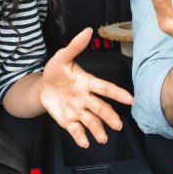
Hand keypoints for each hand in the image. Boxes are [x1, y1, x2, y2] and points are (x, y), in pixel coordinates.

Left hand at [40, 27, 133, 147]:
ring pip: (91, 121)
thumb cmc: (55, 72)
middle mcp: (86, 98)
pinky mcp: (69, 120)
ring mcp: (78, 110)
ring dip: (98, 130)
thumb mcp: (61, 57)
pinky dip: (80, 137)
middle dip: (109, 117)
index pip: (105, 88)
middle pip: (100, 107)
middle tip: (118, 125)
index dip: (117, 93)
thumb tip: (87, 30)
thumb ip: (75, 46)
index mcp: (87, 83)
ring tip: (103, 138)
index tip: (130, 99)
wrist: (41, 87)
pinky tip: (85, 142)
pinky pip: (76, 130)